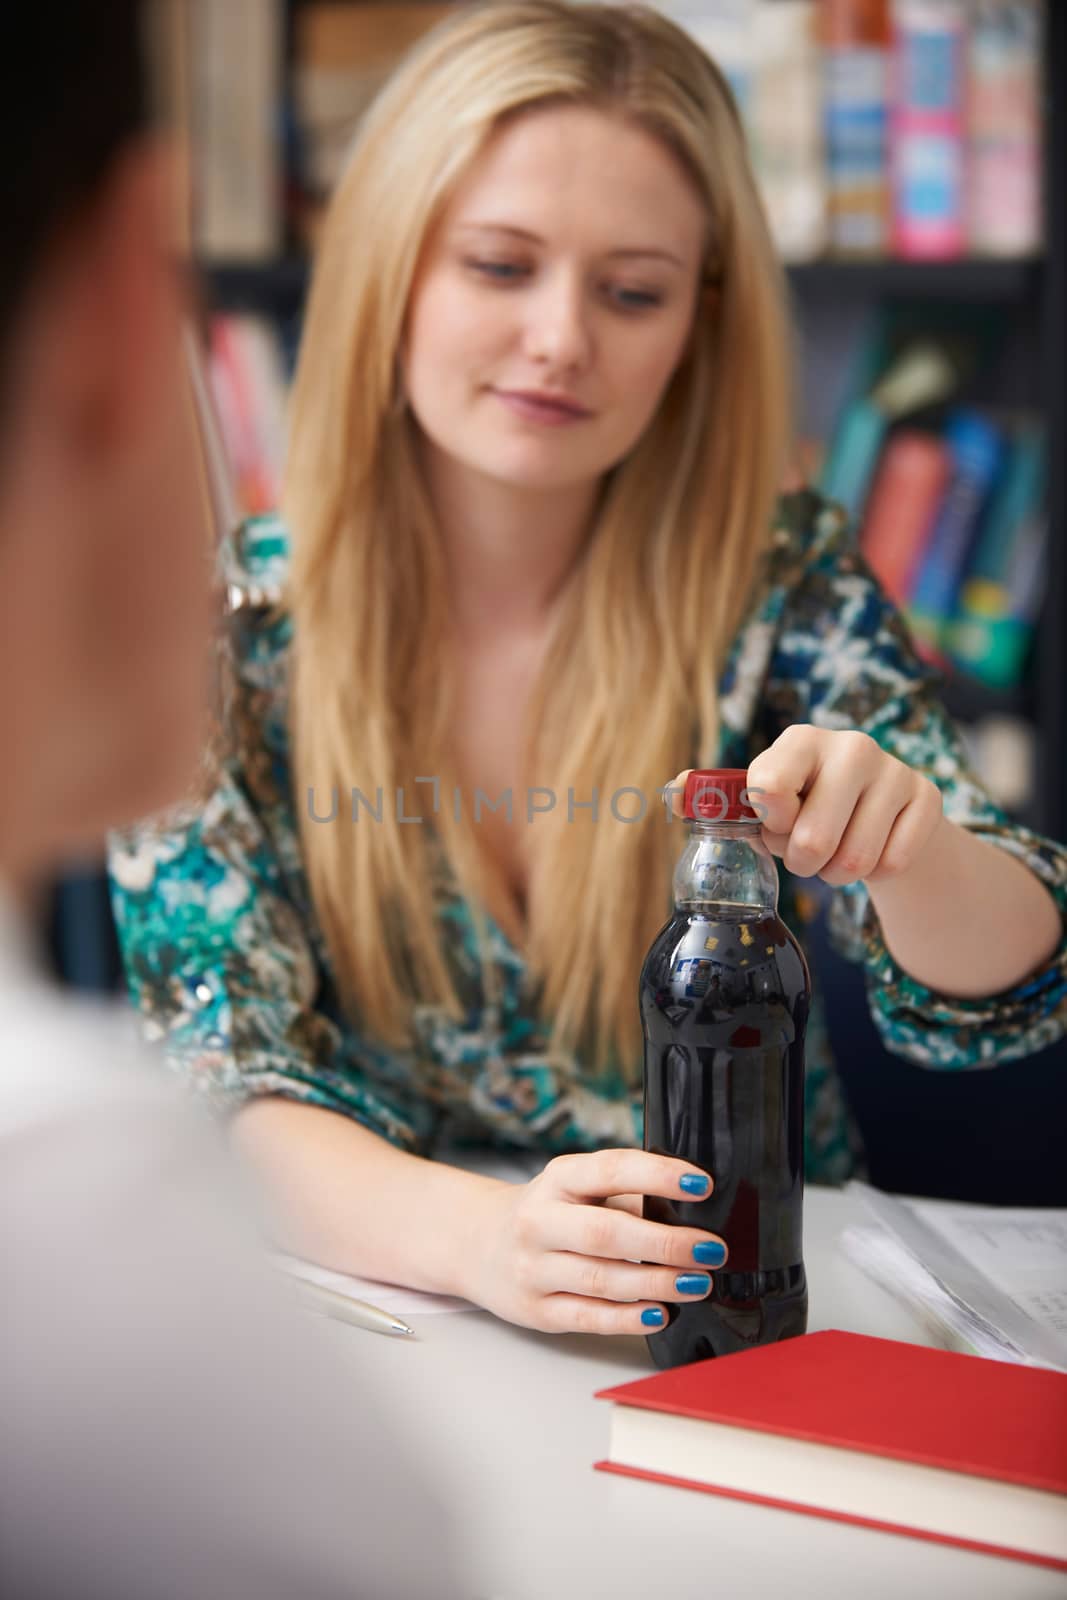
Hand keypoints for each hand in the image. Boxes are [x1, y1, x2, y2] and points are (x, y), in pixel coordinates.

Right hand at [461, 1150, 728, 1335]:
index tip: (703, 1186)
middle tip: (711, 1249)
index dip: (659, 1176)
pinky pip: (588, 1317)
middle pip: (607, 1232)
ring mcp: (533, 1268)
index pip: (611, 1170)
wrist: (480, 1244)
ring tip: (698, 1283)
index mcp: (558, 1178)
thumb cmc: (551, 1212)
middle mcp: (540, 1220)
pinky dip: (628, 1318)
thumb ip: (625, 1195)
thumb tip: (690, 1212)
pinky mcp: (536, 1310)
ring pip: (601, 1279)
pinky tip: (660, 1313)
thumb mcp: (578, 1188)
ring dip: (657, 1283)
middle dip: (666, 1242)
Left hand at [668, 728, 943, 885]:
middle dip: (803, 862)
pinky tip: (873, 851)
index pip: (768, 787)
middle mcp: (851, 745)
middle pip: (812, 838)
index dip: (770, 823)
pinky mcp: (928, 797)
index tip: (775, 824)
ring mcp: (895, 769)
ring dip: (838, 874)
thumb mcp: (764, 798)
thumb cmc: (807, 806)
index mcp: (799, 741)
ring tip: (837, 855)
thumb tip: (673, 789)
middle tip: (806, 852)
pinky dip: (877, 874)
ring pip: (854, 859)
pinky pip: (892, 863)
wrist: (881, 813)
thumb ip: (717, 795)